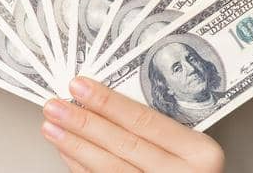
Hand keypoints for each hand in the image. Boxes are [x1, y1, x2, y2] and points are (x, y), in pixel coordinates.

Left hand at [42, 76, 223, 172]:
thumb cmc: (196, 171)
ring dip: (75, 145)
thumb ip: (165, 130)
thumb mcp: (195, 149)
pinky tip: (68, 151)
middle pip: (123, 144)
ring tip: (53, 126)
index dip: (109, 103)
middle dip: (84, 122)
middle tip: (57, 105)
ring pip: (108, 168)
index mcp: (200, 153)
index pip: (146, 122)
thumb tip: (111, 103)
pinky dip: (81, 167)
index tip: (82, 86)